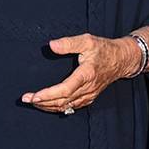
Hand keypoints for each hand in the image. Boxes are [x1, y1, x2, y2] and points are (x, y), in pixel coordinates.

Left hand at [21, 33, 142, 113]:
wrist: (122, 60)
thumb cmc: (105, 49)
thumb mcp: (88, 40)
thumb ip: (69, 43)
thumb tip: (52, 45)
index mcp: (86, 74)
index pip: (65, 89)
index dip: (48, 94)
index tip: (34, 96)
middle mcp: (88, 88)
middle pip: (62, 101)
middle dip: (42, 102)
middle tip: (26, 99)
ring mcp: (89, 95)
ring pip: (66, 106)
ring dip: (48, 106)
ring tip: (33, 103)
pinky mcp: (89, 97)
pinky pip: (72, 107)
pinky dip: (58, 108)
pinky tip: (48, 106)